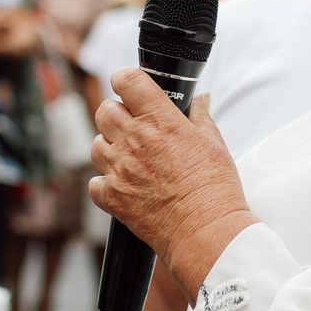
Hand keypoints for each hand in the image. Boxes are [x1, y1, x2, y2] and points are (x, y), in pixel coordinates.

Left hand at [89, 79, 254, 296]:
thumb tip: (200, 99)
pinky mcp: (112, 196)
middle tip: (134, 125)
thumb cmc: (214, 190)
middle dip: (117, 113)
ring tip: (131, 158)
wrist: (205, 232)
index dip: (126, 78)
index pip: (127, 80)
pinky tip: (126, 185)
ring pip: (96, 144)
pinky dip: (106, 182)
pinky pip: (95, 181)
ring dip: (110, 146)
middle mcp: (134, 141)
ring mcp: (119, 169)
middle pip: (105, 109)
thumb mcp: (215, 143)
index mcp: (160, 121)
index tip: (129, 84)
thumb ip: (200, 116)